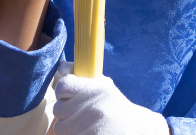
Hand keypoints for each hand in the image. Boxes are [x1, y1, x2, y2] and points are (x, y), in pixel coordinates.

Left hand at [52, 63, 168, 134]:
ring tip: (84, 126)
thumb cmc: (116, 108)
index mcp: (97, 88)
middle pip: (58, 109)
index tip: (69, 98)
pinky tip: (88, 133)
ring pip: (60, 128)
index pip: (63, 86)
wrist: (137, 130)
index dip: (63, 93)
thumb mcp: (104, 87)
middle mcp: (94, 106)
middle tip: (81, 115)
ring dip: (69, 129)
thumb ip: (82, 78)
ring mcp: (92, 125)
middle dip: (66, 114)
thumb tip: (61, 67)